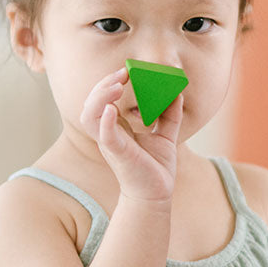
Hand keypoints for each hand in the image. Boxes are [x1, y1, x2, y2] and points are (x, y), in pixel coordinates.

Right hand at [80, 67, 181, 202]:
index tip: (126, 72)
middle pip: (91, 103)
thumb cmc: (156, 167)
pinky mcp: (118, 154)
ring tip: (116, 86)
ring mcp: (110, 144)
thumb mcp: (165, 136)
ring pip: (89, 116)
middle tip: (121, 74)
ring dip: (99, 97)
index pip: (102, 100)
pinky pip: (104, 135)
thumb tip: (178, 93)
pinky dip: (105, 121)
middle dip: (103, 85)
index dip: (109, 83)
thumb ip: (170, 115)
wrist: (157, 194)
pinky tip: (112, 109)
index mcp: (115, 128)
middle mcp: (108, 134)